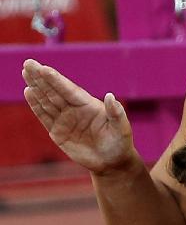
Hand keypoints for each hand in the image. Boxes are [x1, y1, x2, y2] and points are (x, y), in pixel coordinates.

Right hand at [22, 59, 138, 173]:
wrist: (112, 161)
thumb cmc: (120, 142)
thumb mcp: (121, 127)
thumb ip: (116, 112)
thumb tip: (110, 96)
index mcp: (89, 105)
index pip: (70, 90)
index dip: (57, 80)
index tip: (44, 68)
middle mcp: (75, 109)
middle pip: (55, 91)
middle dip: (41, 77)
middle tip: (28, 63)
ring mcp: (65, 119)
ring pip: (47, 100)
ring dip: (36, 87)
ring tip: (25, 72)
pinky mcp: (57, 132)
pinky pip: (44, 116)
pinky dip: (35, 105)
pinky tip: (28, 92)